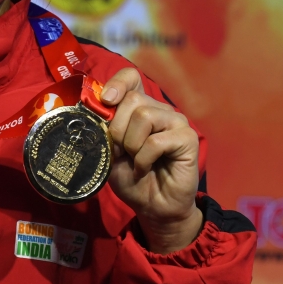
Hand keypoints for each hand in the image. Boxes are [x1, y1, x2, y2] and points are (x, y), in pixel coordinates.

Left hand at [101, 68, 201, 253]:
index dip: (117, 83)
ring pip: (144, 116)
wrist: (152, 206)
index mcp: (139, 107)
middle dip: (117, 129)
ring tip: (134, 161)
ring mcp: (176, 121)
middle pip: (132, 100)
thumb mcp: (108, 150)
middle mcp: (159, 109)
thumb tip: (94, 108)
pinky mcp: (188, 138)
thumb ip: (104, 128)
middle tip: (120, 151)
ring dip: (131, 145)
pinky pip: (156, 141)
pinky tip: (144, 169)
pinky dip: (143, 159)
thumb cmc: (129, 177)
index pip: (131, 77)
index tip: (106, 101)